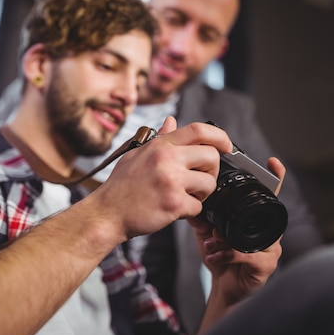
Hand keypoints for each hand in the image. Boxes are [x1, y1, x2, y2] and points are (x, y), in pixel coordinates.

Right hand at [89, 116, 232, 240]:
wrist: (107, 213)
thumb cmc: (120, 186)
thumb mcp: (136, 154)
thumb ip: (158, 139)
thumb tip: (171, 121)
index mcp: (159, 145)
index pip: (199, 130)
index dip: (220, 136)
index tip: (226, 146)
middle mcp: (166, 159)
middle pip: (212, 156)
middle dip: (212, 171)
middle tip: (200, 181)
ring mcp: (171, 180)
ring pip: (209, 183)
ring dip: (202, 194)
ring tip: (186, 197)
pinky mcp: (173, 203)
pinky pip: (198, 207)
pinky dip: (190, 212)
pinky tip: (175, 210)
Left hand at [191, 156, 285, 306]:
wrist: (222, 286)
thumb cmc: (218, 255)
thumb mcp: (206, 231)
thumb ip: (202, 214)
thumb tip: (190, 197)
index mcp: (255, 218)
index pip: (268, 195)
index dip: (275, 178)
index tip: (273, 162)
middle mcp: (267, 230)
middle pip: (262, 214)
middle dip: (238, 217)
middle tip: (215, 227)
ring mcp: (270, 248)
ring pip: (252, 235)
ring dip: (227, 239)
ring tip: (211, 242)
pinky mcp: (266, 265)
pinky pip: (248, 256)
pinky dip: (227, 255)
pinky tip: (214, 256)